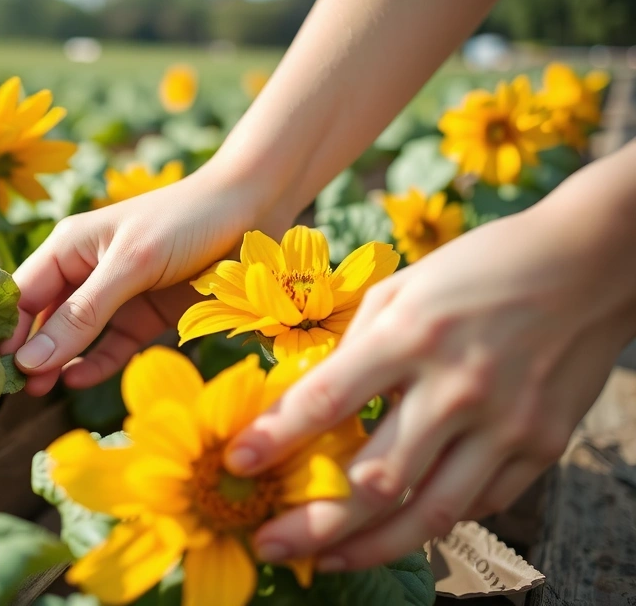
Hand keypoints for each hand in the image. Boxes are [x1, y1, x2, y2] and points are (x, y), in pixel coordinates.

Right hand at [2, 164, 265, 394]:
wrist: (255, 209)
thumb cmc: (187, 220)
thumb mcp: (130, 265)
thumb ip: (82, 314)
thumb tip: (29, 361)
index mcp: (68, 246)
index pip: (20, 295)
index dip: (4, 331)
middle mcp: (85, 271)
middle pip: (43, 319)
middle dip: (27, 352)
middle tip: (9, 391)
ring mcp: (117, 295)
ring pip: (75, 337)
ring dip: (57, 362)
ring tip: (38, 392)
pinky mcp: (146, 315)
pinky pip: (111, 347)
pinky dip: (95, 364)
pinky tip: (76, 382)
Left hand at [224, 197, 635, 570]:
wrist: (589, 264)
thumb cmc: (481, 267)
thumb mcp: (405, 286)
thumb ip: (356, 344)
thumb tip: (308, 398)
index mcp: (412, 334)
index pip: (327, 399)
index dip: (276, 437)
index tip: (236, 463)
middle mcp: (456, 386)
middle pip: (375, 479)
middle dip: (312, 522)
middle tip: (269, 544)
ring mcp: (504, 424)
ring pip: (428, 514)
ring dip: (368, 548)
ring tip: (323, 561)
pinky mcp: (540, 447)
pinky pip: (477, 504)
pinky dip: (430, 523)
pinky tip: (393, 532)